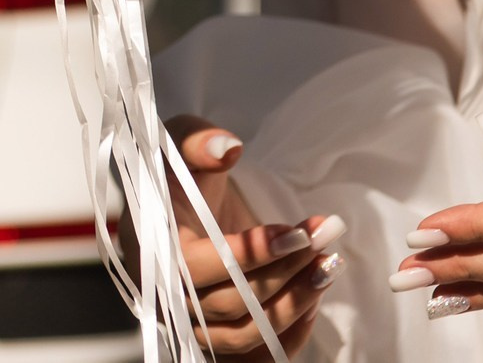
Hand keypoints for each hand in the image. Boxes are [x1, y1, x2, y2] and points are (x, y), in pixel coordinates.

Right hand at [163, 116, 341, 354]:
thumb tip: (227, 147)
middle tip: (324, 238)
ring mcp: (194, 321)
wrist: (180, 203)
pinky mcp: (219, 334)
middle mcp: (168, 294)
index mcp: (152, 247)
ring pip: (247, 334)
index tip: (296, 232)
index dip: (250, 254)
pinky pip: (256, 355)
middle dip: (286, 271)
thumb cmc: (178, 171)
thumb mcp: (182, 140)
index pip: (197, 268)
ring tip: (329, 265)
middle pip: (230, 304)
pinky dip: (290, 334)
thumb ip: (199, 141)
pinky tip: (316, 298)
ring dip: (295, 303)